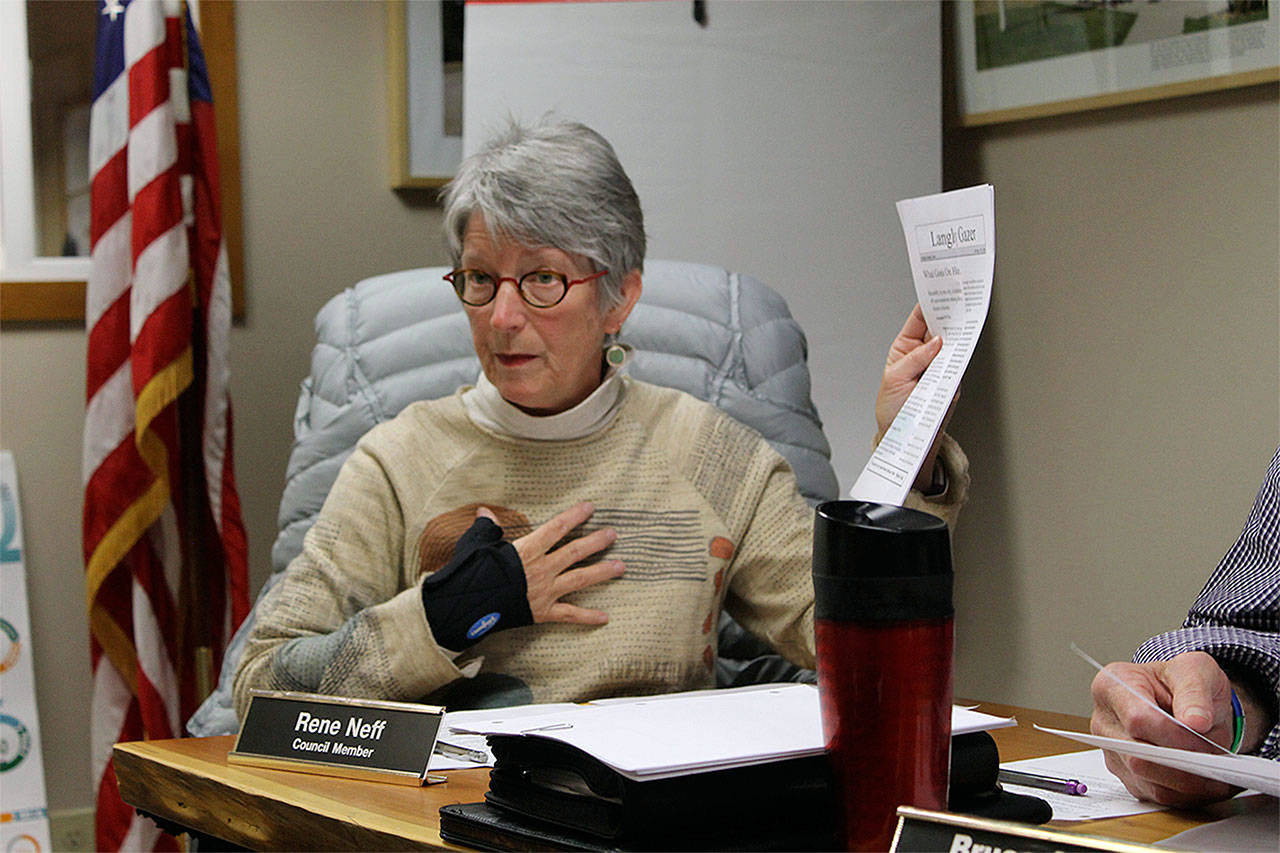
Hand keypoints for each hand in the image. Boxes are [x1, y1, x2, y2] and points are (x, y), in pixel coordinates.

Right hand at [476, 503, 622, 625]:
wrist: (467, 606)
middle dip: (595, 542)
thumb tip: (484, 512)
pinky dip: (587, 617)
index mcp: (527, 550)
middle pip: (574, 552)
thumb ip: (486, 528)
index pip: (556, 528)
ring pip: (579, 579)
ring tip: (621, 566)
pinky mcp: (543, 612)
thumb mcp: (476, 545)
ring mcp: (545, 591)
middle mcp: (541, 569)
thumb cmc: (470, 574)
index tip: (590, 507)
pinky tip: (605, 616)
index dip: (574, 516)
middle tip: (613, 534)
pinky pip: (569, 615)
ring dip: (601, 572)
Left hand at [874, 305, 952, 489]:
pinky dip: (962, 356)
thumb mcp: (895, 379)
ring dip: (958, 334)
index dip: (927, 305)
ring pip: (953, 345)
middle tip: (958, 302)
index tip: (937, 292)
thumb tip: (936, 342)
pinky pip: (959, 364)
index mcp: (906, 348)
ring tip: (963, 322)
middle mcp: (925, 354)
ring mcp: (940, 366)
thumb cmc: (892, 408)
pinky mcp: (951, 380)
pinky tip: (963, 348)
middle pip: (939, 329)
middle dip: (947, 316)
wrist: (903, 436)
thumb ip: (915, 360)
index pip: (919, 320)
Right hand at [1089, 652, 1239, 805]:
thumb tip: (1195, 721)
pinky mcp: (1125, 773)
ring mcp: (1112, 750)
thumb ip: (1195, 692)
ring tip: (1214, 774)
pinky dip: (1183, 795)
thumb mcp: (1196, 671)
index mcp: (1112, 685)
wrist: (1184, 701)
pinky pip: (1154, 794)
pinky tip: (1202, 782)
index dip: (1175, 736)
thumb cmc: (1182, 682)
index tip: (1205, 741)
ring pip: (1147, 780)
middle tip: (1215, 764)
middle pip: (1138, 756)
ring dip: (1186, 784)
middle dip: (1183, 765)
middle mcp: (1105, 720)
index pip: (1137, 719)